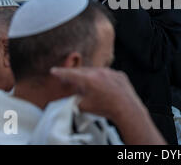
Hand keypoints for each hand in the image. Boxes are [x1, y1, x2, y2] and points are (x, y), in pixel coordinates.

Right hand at [51, 67, 165, 144]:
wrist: (126, 108)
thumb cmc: (105, 108)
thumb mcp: (84, 106)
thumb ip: (75, 99)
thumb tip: (74, 97)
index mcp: (88, 79)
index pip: (70, 74)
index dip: (60, 73)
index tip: (53, 70)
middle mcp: (99, 72)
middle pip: (82, 71)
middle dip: (75, 75)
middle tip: (68, 78)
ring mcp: (110, 72)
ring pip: (96, 71)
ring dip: (90, 77)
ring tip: (89, 87)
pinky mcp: (119, 74)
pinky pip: (108, 75)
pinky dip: (103, 79)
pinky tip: (104, 88)